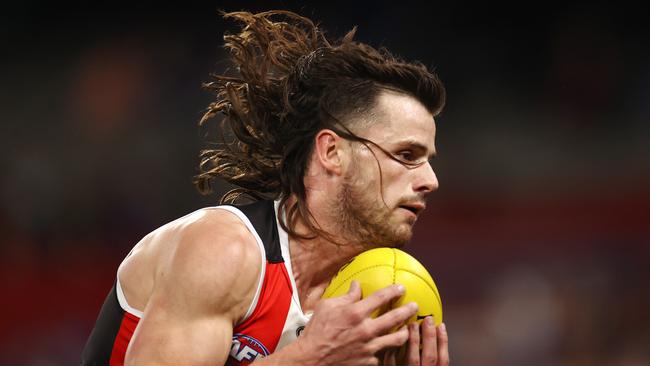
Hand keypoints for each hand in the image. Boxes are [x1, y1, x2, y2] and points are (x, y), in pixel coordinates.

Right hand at [292, 281, 417, 365]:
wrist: (311, 359)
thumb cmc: (316, 331)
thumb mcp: (327, 307)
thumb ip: (345, 297)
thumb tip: (357, 286)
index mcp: (355, 312)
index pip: (381, 297)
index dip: (394, 291)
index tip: (401, 288)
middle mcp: (365, 329)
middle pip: (395, 317)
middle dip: (408, 310)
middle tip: (414, 306)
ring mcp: (369, 347)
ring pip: (397, 339)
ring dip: (405, 333)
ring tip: (408, 330)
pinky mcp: (368, 362)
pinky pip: (383, 355)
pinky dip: (387, 351)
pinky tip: (391, 348)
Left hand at [380, 317, 448, 365]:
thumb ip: (428, 357)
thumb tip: (432, 334)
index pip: (442, 359)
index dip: (443, 341)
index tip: (440, 325)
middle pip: (430, 356)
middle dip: (430, 336)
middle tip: (427, 319)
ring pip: (412, 359)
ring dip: (413, 340)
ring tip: (410, 324)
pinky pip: (391, 363)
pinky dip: (392, 351)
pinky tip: (391, 337)